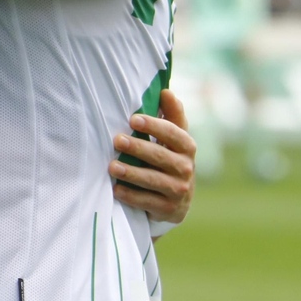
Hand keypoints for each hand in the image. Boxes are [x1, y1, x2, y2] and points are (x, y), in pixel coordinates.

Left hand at [108, 88, 196, 226]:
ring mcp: (179, 190)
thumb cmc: (170, 158)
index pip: (173, 133)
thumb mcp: (175, 138)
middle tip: (117, 140)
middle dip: (138, 147)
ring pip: (153, 180)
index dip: (154, 125)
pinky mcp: (168, 209)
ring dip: (132, 173)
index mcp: (187, 146)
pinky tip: (116, 189)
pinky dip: (131, 196)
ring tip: (112, 166)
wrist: (178, 200)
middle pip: (160, 156)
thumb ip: (172, 115)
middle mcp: (186, 168)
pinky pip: (147, 201)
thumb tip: (166, 91)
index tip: (133, 119)